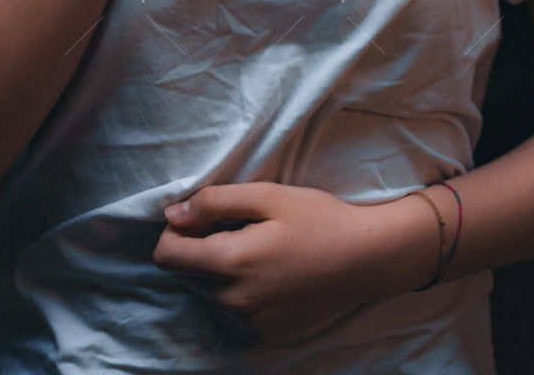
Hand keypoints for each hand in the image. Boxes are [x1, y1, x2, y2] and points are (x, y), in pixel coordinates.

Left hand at [152, 181, 434, 347]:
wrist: (366, 260)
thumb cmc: (317, 218)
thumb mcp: (266, 195)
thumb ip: (213, 202)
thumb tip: (171, 214)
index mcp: (231, 263)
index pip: (167, 255)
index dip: (176, 231)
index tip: (202, 218)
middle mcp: (234, 303)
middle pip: (187, 275)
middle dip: (201, 250)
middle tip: (241, 230)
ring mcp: (249, 326)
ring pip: (209, 295)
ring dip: (221, 274)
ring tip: (260, 252)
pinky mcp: (264, 338)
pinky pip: (232, 314)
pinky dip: (240, 295)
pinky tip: (270, 277)